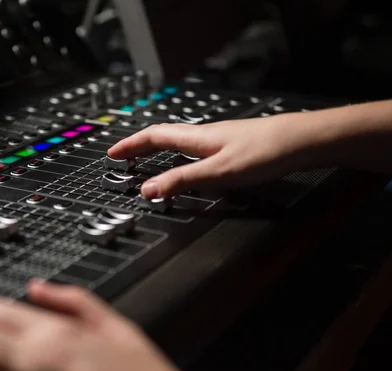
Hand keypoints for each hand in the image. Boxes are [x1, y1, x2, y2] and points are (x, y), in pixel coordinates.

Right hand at [108, 112, 339, 198]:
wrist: (302, 141)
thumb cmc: (264, 152)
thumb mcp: (218, 173)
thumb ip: (182, 181)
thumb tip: (148, 190)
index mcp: (195, 138)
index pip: (152, 137)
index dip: (130, 146)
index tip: (112, 154)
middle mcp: (204, 136)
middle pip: (162, 138)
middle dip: (139, 148)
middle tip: (123, 158)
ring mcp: (218, 141)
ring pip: (179, 144)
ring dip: (158, 153)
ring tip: (148, 163)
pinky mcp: (232, 148)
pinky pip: (195, 151)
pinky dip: (180, 159)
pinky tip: (189, 168)